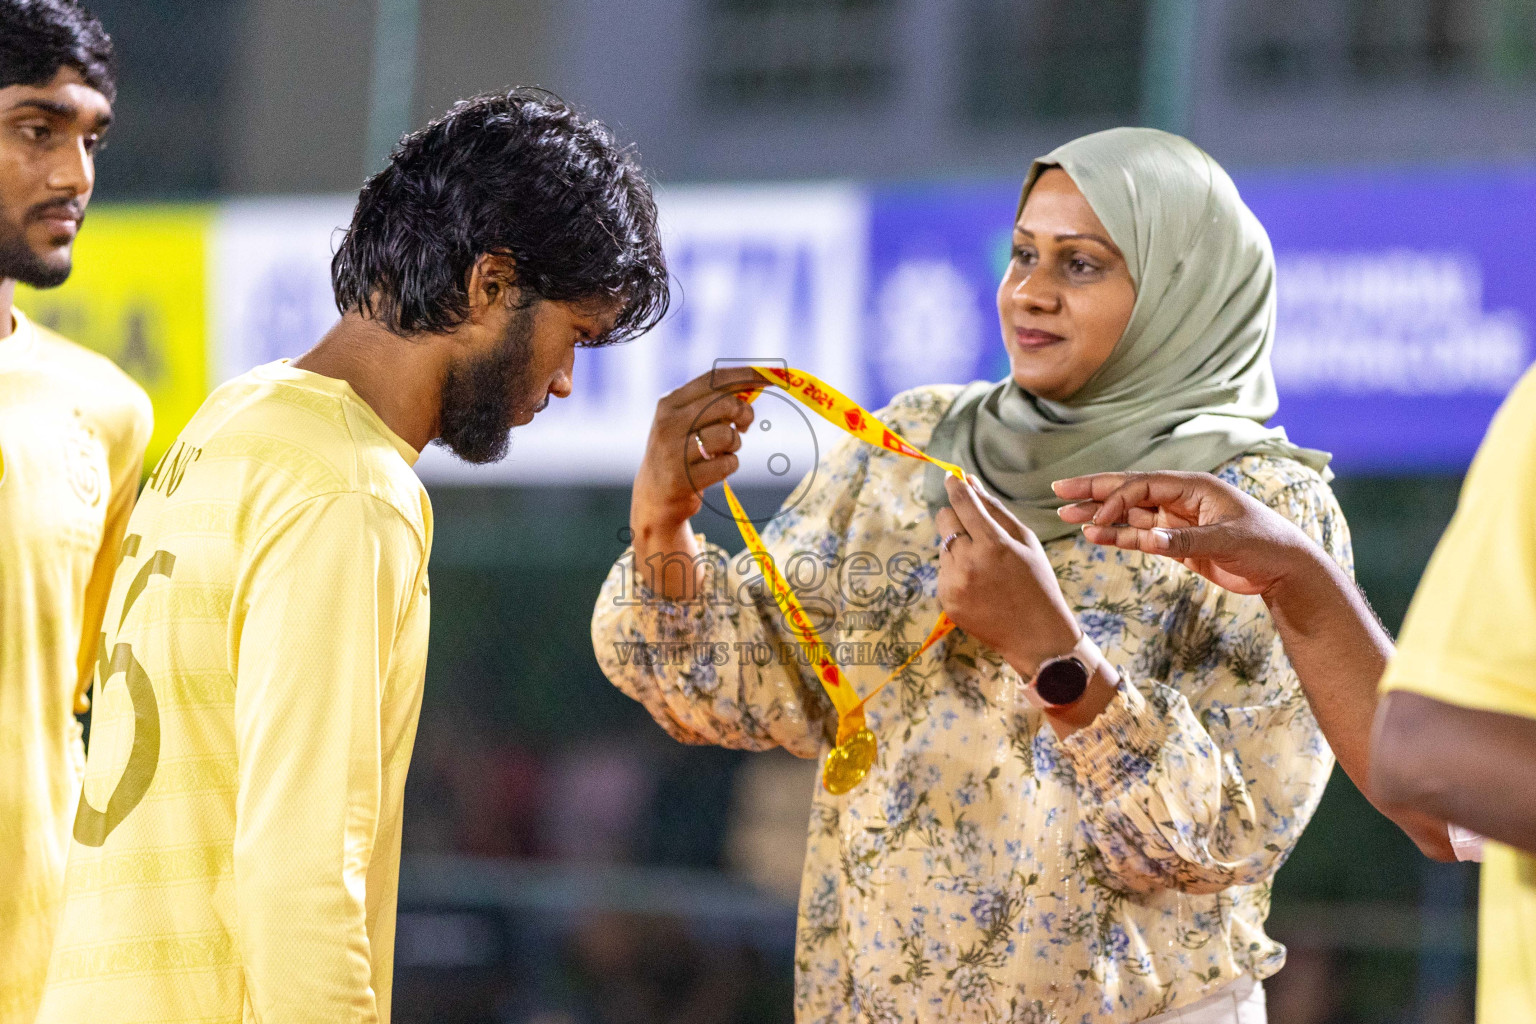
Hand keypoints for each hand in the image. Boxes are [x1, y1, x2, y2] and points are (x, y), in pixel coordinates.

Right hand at [630, 367, 759, 597]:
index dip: (746, 376)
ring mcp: (674, 452)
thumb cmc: (681, 451)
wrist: (655, 495)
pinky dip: (730, 465)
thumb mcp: (687, 421)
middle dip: (744, 412)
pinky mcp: (684, 479)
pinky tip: (716, 468)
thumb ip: (713, 403)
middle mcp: (668, 424)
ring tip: (722, 451)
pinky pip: (728, 464)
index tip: (771, 378)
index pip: (714, 379)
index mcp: (669, 403)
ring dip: (735, 444)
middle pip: (725, 403)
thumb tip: (755, 384)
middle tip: (744, 425)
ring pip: (728, 435)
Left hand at [936, 474, 1078, 676]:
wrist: (1035, 636)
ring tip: (986, 568)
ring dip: (958, 548)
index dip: (955, 486)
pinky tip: (979, 586)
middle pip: (943, 520)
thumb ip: (994, 509)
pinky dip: (956, 571)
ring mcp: (953, 583)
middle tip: (974, 529)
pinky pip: (943, 571)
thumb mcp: (1025, 541)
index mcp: (993, 545)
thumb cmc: (1037, 582)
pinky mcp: (945, 599)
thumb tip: (968, 480)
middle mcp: (968, 563)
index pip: (963, 504)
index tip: (951, 477)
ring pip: (943, 546)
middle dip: (955, 517)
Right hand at [1053, 471, 1315, 597]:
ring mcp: (1177, 520)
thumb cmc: (1264, 545)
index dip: (1114, 500)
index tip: (1094, 521)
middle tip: (1058, 490)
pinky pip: (1140, 536)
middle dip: (1094, 491)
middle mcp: (1181, 498)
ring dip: (1100, 515)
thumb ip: (1184, 540)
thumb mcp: (1226, 541)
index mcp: (1193, 486)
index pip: (1142, 487)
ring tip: (1065, 515)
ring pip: (1129, 514)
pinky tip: (1094, 536)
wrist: (1285, 569)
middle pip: (1129, 490)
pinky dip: (1118, 536)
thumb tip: (1146, 540)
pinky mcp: (1178, 542)